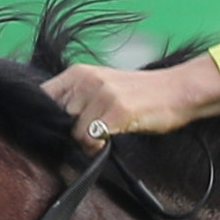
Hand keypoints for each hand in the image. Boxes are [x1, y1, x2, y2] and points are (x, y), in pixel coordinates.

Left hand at [48, 57, 219, 144]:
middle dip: (70, 131)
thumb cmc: (140, 94)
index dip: (48, 118)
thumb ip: (77, 98)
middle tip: (91, 134)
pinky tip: (111, 139)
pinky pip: (91, 139)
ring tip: (104, 136)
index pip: (43, 97)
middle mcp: (87, 79)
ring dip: (86, 142)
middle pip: (57, 118)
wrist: (177, 90)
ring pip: (73, 132)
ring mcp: (102, 94)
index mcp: (79, 72)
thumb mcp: (102, 86)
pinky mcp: (117, 110)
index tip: (61, 128)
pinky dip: (97, 147)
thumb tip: (54, 123)